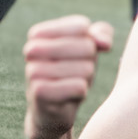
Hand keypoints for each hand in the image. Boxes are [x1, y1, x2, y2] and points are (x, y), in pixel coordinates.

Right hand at [23, 13, 112, 138]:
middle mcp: (32, 49)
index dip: (90, 42)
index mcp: (39, 34)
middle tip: (76, 74)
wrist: (51, 112)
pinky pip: (79, 87)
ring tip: (71, 85)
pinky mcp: (40, 92)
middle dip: (90, 63)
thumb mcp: (87, 50)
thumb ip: (100, 34)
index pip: (82, 26)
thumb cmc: (70, 75)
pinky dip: (82, 93)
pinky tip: (70, 97)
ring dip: (86, 80)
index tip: (78, 55)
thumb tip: (105, 43)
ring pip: (86, 68)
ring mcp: (33, 71)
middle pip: (86, 47)